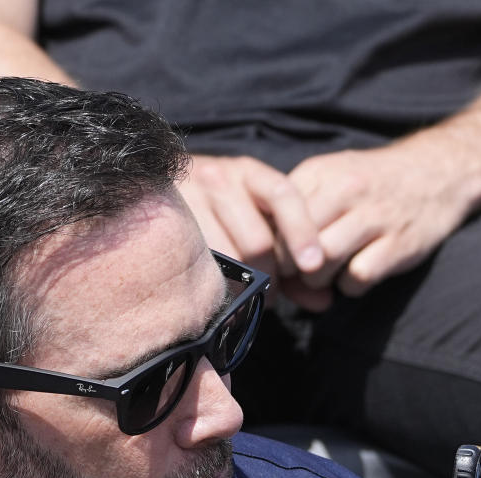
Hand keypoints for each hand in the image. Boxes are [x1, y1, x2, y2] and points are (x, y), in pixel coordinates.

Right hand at [178, 155, 333, 310]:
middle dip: (271, 276)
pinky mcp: (170, 229)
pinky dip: (218, 287)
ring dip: (245, 288)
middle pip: (259, 241)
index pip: (284, 196)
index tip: (313, 266)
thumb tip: (323, 301)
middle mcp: (220, 180)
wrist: (157, 193)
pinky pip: (202, 268)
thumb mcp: (261, 225)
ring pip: (230, 259)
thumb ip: (294, 262)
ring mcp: (190, 204)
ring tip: (246, 295)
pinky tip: (221, 292)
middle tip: (271, 293)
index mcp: (250, 174)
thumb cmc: (224, 218)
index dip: (302, 232)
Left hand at [287, 132, 476, 296]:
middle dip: (289, 271)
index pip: (275, 219)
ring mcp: (375, 217)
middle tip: (297, 277)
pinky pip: (355, 279)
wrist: (440, 171)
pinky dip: (349, 288)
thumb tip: (260, 252)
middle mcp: (347, 190)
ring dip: (317, 281)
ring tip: (326, 276)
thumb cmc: (372, 184)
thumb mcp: (331, 178)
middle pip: (293, 246)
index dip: (268, 249)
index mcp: (321, 173)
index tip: (272, 263)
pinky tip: (355, 277)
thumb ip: (295, 207)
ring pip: (320, 263)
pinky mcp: (398, 244)